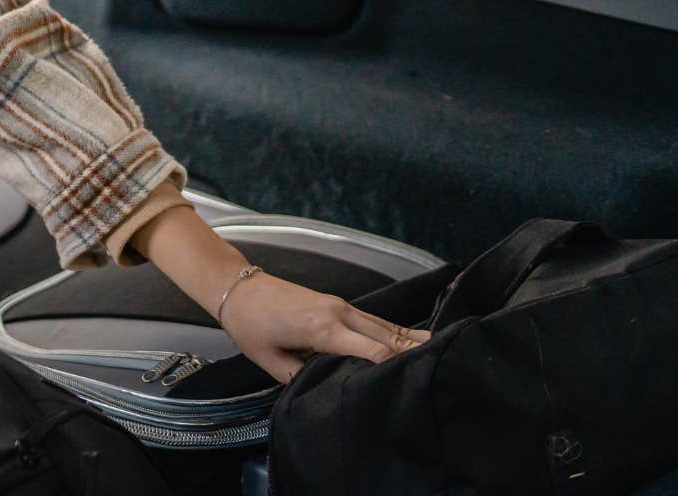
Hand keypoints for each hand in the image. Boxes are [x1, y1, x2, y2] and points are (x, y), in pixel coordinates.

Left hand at [215, 269, 429, 382]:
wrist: (236, 288)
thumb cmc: (250, 324)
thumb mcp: (271, 362)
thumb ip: (302, 378)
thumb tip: (327, 388)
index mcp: (323, 329)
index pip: (371, 350)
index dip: (393, 365)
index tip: (413, 378)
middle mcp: (338, 313)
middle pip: (386, 335)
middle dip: (413, 350)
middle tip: (441, 365)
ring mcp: (339, 305)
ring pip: (383, 324)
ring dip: (408, 337)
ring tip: (437, 349)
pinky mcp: (337, 303)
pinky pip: (372, 319)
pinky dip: (392, 330)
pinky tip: (409, 338)